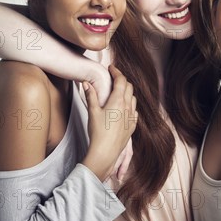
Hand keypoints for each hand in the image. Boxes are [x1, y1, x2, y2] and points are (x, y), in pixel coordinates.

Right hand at [82, 65, 137, 180]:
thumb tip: (86, 83)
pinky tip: (124, 108)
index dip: (116, 72)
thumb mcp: (92, 112)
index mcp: (118, 101)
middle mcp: (127, 107)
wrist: (105, 152)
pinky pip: (134, 111)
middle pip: (129, 87)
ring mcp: (131, 117)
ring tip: (118, 92)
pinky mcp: (132, 126)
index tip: (111, 68)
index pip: (121, 80)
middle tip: (114, 78)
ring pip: (133, 99)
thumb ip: (91, 96)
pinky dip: (130, 105)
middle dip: (122, 80)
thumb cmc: (97, 132)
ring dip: (127, 92)